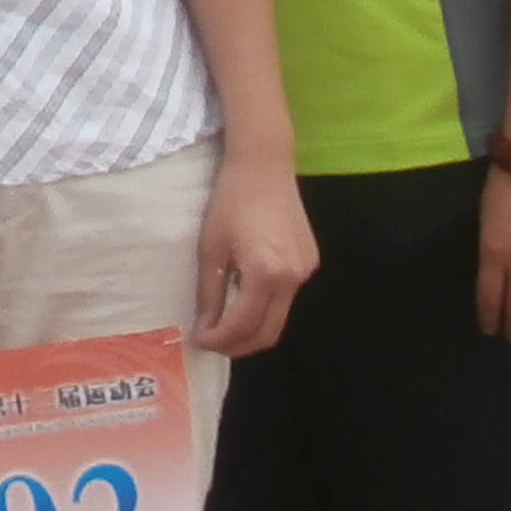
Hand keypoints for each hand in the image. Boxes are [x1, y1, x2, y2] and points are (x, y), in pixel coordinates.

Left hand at [192, 150, 316, 360]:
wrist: (264, 165)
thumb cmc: (230, 201)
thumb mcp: (211, 247)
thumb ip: (210, 293)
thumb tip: (205, 328)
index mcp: (265, 273)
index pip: (243, 326)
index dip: (220, 340)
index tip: (200, 341)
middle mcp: (292, 278)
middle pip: (268, 333)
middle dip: (239, 345)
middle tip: (214, 343)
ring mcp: (306, 271)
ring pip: (280, 318)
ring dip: (254, 328)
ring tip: (227, 323)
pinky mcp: (310, 262)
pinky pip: (288, 297)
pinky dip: (267, 306)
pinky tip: (248, 295)